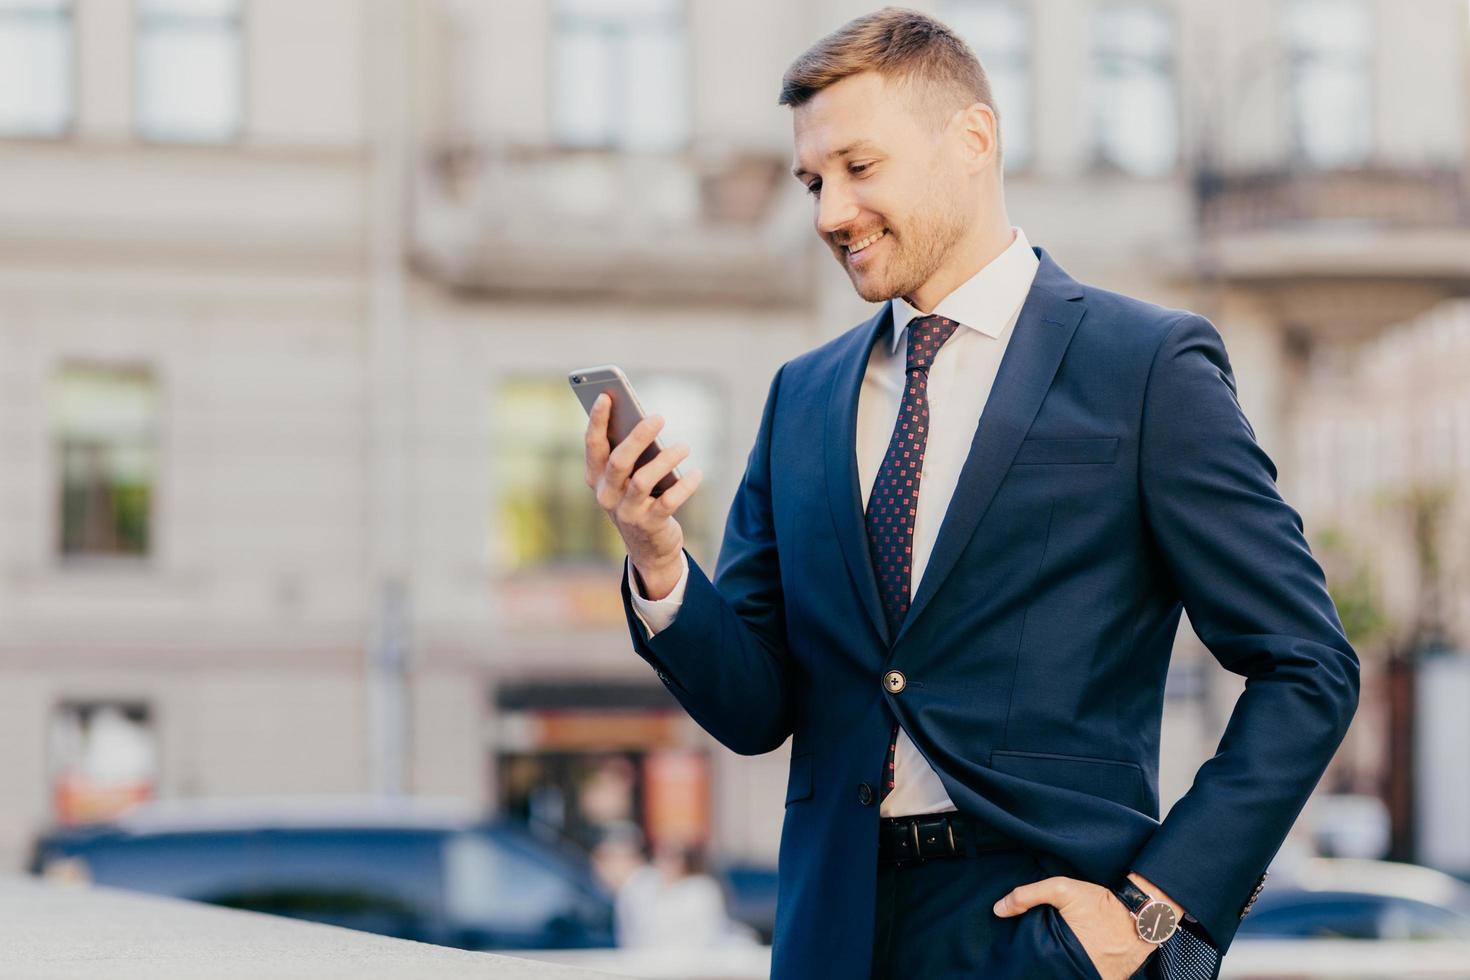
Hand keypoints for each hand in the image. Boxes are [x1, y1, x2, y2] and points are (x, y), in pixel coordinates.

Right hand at [584, 392, 703, 598]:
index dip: (597, 420)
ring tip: (685, 446)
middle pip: (618, 461)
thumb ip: (630, 451)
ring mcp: (626, 512)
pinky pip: (669, 502)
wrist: (648, 548)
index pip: (592, 445)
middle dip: (637, 437)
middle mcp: (606, 495)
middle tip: (658, 417)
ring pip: (643, 480)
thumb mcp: (628, 477)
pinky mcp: (649, 525)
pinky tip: (697, 473)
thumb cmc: (638, 498)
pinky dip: (685, 486)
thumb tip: (645, 420)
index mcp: (594, 478)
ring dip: (666, 459)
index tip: (606, 395)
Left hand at [993, 875, 1158, 979]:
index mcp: (1064, 953)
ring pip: (1071, 977)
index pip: (1038, 966)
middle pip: (1052, 973)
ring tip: (1057, 959)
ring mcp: (1098, 979)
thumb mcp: (1063, 888)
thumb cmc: (1101, 902)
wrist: (1143, 913)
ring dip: (1063, 971)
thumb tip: (998, 910)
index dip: (1028, 962)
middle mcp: (1082, 972)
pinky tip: (1074, 964)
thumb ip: (1028, 896)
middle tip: (1042, 956)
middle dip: (1046, 967)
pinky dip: (1079, 974)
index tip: (1020, 957)